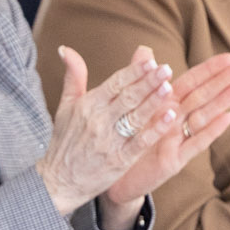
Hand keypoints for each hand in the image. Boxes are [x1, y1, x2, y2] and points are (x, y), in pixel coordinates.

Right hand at [36, 47, 172, 215]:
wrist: (59, 181)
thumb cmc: (65, 141)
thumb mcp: (65, 106)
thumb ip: (73, 76)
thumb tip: (66, 49)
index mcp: (87, 105)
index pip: (115, 83)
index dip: (133, 72)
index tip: (151, 61)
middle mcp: (98, 121)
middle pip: (128, 97)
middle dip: (148, 82)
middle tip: (167, 68)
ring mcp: (109, 142)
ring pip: (136, 117)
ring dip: (154, 101)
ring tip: (170, 87)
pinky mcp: (119, 160)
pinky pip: (140, 142)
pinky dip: (155, 129)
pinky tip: (170, 117)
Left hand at [98, 51, 229, 220]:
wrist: (114, 177)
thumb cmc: (124, 139)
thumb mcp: (130, 108)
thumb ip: (138, 79)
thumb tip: (144, 49)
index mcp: (165, 105)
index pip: (193, 81)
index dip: (212, 68)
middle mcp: (176, 120)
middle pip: (204, 96)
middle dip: (226, 80)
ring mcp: (177, 140)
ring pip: (204, 116)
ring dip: (224, 100)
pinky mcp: (174, 160)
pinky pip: (195, 143)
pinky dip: (212, 130)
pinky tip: (229, 116)